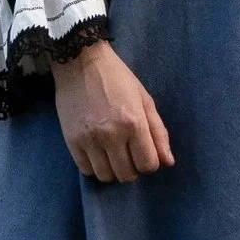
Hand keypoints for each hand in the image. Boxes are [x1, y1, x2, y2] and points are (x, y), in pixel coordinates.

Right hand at [53, 41, 173, 181]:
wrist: (80, 62)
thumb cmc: (118, 78)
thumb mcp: (144, 100)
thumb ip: (158, 132)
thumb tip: (168, 162)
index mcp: (134, 123)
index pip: (148, 165)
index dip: (150, 164)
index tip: (145, 154)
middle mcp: (111, 135)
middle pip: (127, 175)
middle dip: (133, 169)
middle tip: (129, 155)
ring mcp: (89, 140)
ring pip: (106, 176)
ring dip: (113, 171)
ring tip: (113, 155)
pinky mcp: (71, 141)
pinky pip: (86, 170)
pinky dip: (95, 167)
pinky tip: (98, 154)